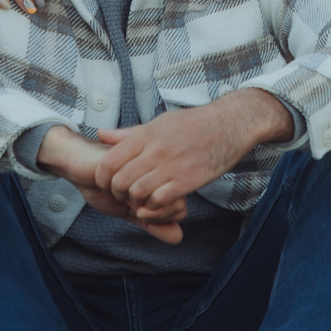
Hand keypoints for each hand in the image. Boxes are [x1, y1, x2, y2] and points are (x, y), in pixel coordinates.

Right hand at [38, 126, 186, 242]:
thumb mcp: (131, 212)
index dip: (159, 218)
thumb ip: (154, 225)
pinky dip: (119, 192)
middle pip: (173, 203)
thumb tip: (178, 238)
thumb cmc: (105, 188)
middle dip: (148, 212)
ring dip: (132, 201)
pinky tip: (109, 184)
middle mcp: (158, 170)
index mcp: (162, 182)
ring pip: (155, 195)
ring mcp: (146, 160)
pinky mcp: (129, 153)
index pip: (180, 210)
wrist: (79, 166)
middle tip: (128, 203)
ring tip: (118, 191)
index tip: (138, 212)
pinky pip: (133, 183)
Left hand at [97, 90, 293, 210]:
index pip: (108, 162)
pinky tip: (158, 203)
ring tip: (142, 200)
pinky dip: (155, 207)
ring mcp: (172, 165)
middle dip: (118, 194)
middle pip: (120, 181)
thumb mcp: (159, 123)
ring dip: (136, 202)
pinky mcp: (188, 180)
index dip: (103, 179)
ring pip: (137, 193)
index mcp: (145, 135)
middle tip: (125, 196)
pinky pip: (160, 200)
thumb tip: (101, 134)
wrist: (229, 124)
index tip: (109, 184)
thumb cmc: (193, 124)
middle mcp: (155, 150)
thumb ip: (129, 134)